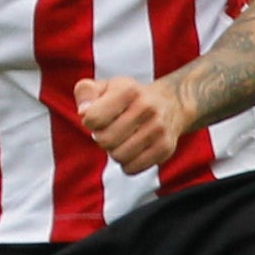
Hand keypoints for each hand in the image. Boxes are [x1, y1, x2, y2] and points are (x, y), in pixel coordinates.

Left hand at [74, 74, 192, 174]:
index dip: (89, 121)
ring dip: (114, 151)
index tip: (97, 118)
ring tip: (122, 140)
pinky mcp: (165, 148)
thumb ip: (86, 91)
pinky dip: (127, 163)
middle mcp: (146, 108)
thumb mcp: (106, 86)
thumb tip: (83, 112)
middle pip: (105, 140)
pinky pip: (132, 168)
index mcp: (128, 90)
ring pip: (118, 156)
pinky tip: (132, 150)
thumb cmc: (130, 98)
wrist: (171, 104)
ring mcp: (158, 129)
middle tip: (110, 131)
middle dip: (102, 138)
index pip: (93, 118)